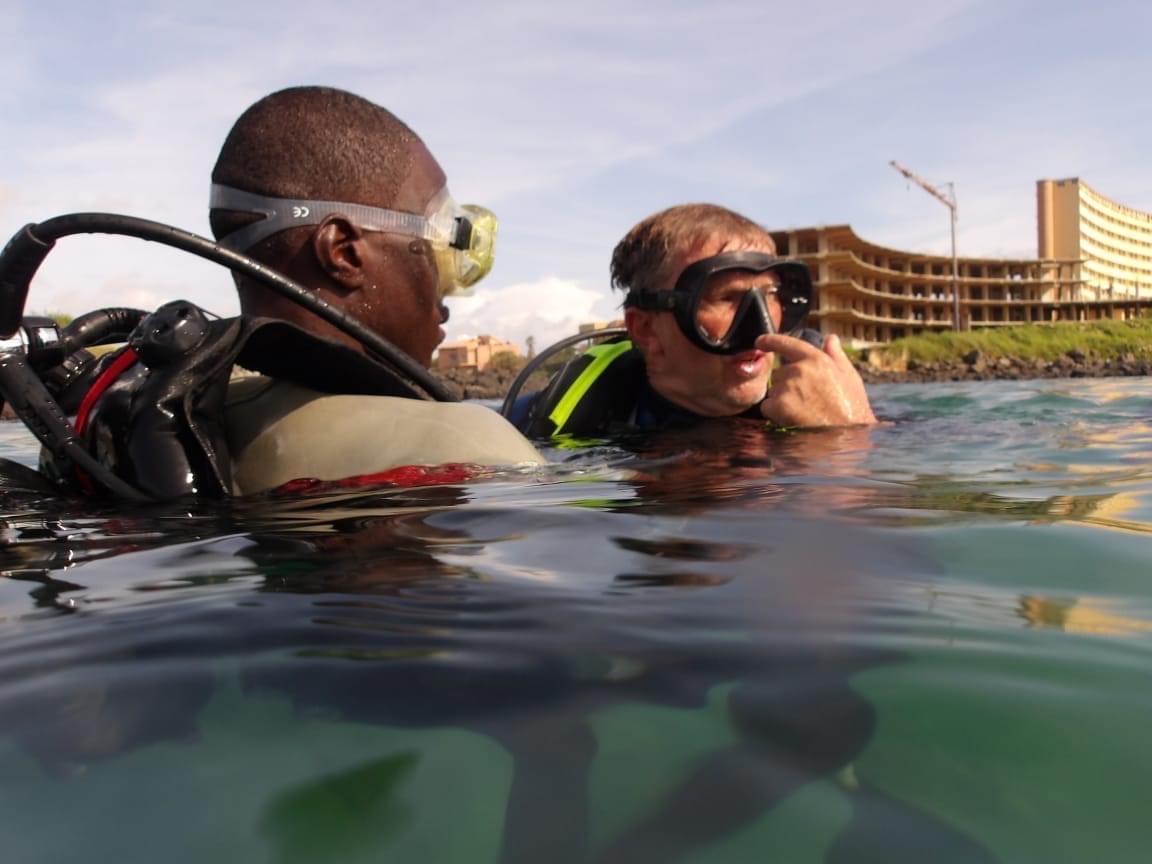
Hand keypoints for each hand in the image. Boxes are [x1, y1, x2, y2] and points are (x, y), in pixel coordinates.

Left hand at [757, 333, 877, 427]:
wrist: (846, 434)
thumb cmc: (852, 406)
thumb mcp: (849, 376)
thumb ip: (835, 355)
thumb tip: (830, 338)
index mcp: (815, 359)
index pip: (786, 343)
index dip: (770, 341)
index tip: (760, 341)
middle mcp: (798, 370)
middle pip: (779, 373)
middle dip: (788, 384)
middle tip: (807, 399)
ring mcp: (787, 388)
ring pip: (774, 390)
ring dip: (782, 399)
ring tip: (804, 410)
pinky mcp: (779, 406)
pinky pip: (768, 406)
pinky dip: (775, 413)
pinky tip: (793, 419)